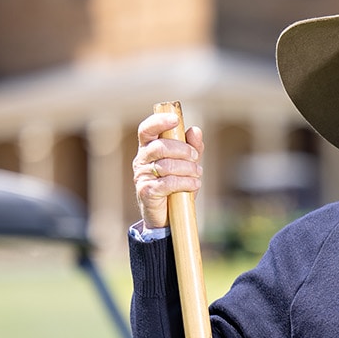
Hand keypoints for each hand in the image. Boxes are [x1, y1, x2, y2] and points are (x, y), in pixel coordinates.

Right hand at [133, 112, 204, 228]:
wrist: (167, 217)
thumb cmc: (176, 186)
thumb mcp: (187, 165)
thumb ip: (192, 147)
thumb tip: (195, 130)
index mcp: (148, 148)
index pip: (147, 129)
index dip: (159, 122)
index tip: (175, 120)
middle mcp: (142, 160)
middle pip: (160, 147)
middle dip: (182, 150)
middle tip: (195, 157)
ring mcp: (142, 176)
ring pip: (166, 165)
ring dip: (187, 169)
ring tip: (197, 174)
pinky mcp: (147, 192)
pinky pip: (168, 183)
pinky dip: (185, 182)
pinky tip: (194, 185)